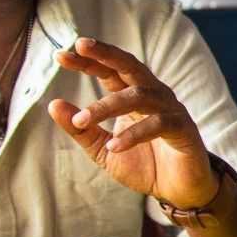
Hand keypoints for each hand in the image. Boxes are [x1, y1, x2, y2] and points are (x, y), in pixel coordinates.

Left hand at [49, 38, 218, 207]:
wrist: (179, 190)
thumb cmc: (145, 165)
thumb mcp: (103, 149)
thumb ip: (81, 129)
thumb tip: (53, 104)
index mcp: (133, 96)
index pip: (109, 71)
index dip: (88, 61)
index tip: (61, 55)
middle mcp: (153, 95)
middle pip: (129, 66)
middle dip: (105, 54)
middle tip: (81, 45)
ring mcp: (170, 109)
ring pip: (139, 95)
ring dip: (107, 105)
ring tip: (82, 120)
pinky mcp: (183, 129)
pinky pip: (157, 124)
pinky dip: (134, 135)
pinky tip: (114, 146)